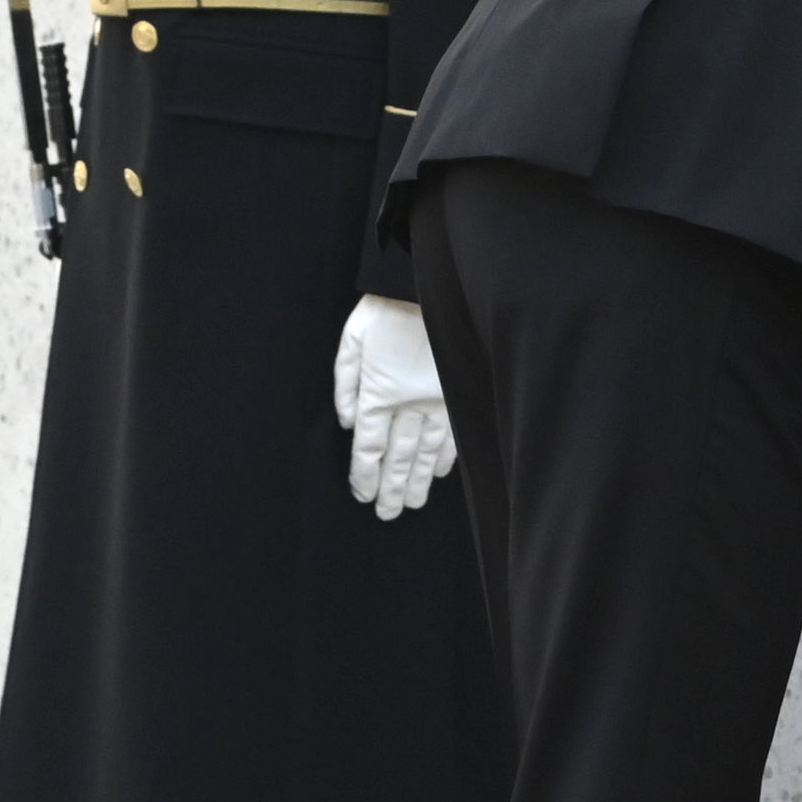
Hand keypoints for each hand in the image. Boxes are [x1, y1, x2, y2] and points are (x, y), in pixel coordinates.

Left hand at [335, 294, 453, 520]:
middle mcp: (408, 404)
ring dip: (417, 481)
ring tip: (411, 504)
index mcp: (378, 392)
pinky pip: (451, 434)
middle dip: (390, 489)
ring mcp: (436, 401)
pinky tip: (438, 474)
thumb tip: (347, 422)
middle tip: (387, 514)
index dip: (364, 475)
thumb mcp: (352, 340)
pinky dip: (444, 457)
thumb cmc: (385, 310)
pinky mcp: (455, 394)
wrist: (426, 287)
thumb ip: (345, 383)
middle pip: (397, 458)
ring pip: (425, 452)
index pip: (370, 447)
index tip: (362, 494)